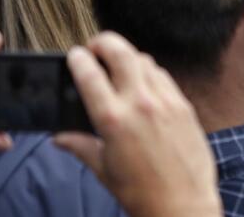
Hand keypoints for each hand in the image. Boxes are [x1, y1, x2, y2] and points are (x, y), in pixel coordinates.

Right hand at [54, 33, 220, 216]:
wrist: (183, 203)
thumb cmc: (140, 192)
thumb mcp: (103, 170)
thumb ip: (80, 146)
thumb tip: (59, 137)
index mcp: (114, 119)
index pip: (90, 75)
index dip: (78, 59)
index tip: (74, 55)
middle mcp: (141, 103)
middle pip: (121, 52)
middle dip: (104, 42)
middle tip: (95, 48)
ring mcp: (166, 101)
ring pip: (144, 60)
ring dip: (128, 56)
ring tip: (117, 65)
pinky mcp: (184, 105)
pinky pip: (164, 76)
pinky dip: (149, 72)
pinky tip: (143, 83)